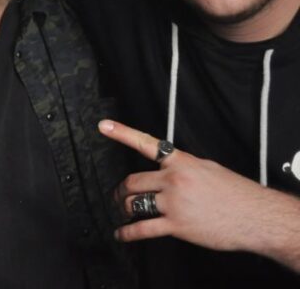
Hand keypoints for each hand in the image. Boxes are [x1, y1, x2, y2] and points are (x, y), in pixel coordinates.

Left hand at [100, 119, 279, 252]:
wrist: (256, 216)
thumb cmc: (236, 192)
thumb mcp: (208, 168)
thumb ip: (185, 167)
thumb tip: (171, 168)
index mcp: (181, 162)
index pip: (146, 143)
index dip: (122, 133)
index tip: (104, 126)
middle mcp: (173, 179)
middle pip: (133, 181)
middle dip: (121, 190)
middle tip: (117, 195)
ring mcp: (173, 202)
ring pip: (134, 203)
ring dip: (124, 208)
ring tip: (122, 211)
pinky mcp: (176, 224)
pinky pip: (143, 228)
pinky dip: (128, 232)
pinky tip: (121, 233)